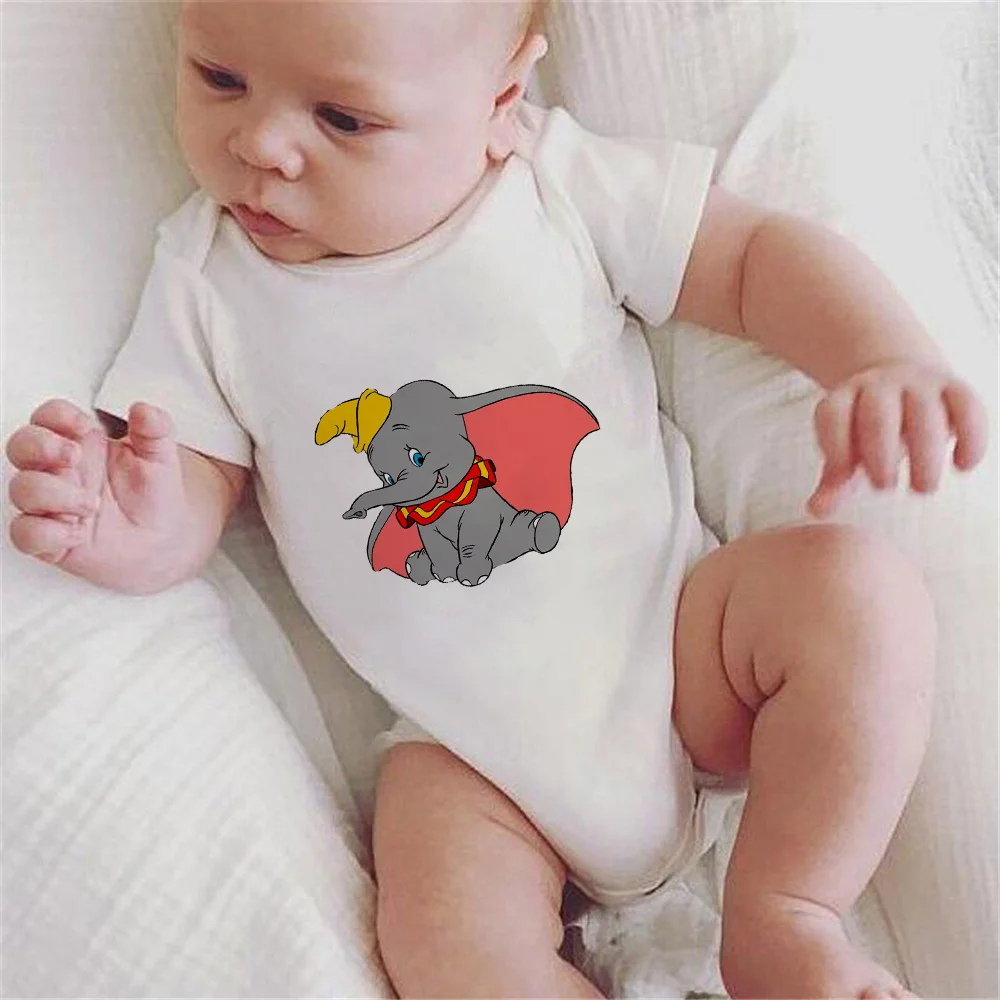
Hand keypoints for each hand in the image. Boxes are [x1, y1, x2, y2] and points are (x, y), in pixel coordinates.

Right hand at [6, 398, 189, 587]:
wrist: (162, 539)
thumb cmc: (153, 495)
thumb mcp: (161, 457)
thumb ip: (155, 429)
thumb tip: (144, 409)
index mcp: (82, 445)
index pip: (48, 417)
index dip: (57, 415)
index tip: (84, 425)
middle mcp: (60, 471)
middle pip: (20, 446)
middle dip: (40, 445)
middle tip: (75, 456)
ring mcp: (51, 504)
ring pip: (21, 489)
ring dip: (53, 494)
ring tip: (92, 505)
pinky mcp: (50, 539)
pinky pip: (24, 534)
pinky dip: (47, 534)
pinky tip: (77, 533)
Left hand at [808, 362, 987, 517]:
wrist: (903, 384)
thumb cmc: (868, 433)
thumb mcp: (848, 454)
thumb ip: (834, 481)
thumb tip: (816, 510)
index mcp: (844, 397)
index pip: (833, 415)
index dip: (836, 446)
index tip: (845, 474)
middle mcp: (879, 386)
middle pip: (877, 413)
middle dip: (880, 453)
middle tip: (884, 487)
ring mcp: (917, 383)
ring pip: (924, 410)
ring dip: (925, 453)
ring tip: (922, 488)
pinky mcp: (954, 387)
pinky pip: (967, 405)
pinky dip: (970, 437)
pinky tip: (962, 466)